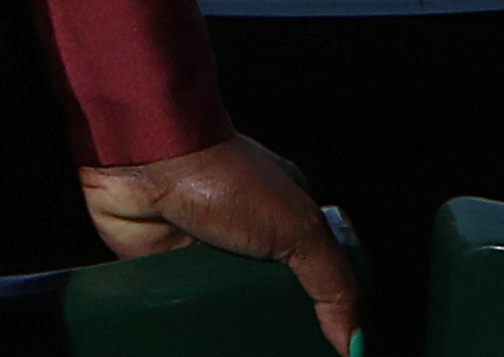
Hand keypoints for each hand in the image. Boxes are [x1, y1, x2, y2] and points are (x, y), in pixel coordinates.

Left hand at [80, 133, 360, 351]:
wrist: (149, 165)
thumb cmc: (224, 178)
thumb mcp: (299, 227)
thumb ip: (334, 284)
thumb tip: (354, 342)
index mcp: (286, 220)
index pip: (318, 277)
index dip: (328, 314)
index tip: (335, 350)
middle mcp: (248, 240)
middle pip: (274, 301)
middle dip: (279, 328)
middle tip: (286, 355)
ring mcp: (208, 258)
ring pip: (233, 313)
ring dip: (237, 332)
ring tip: (244, 354)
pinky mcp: (171, 274)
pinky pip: (190, 313)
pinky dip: (197, 328)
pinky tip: (208, 345)